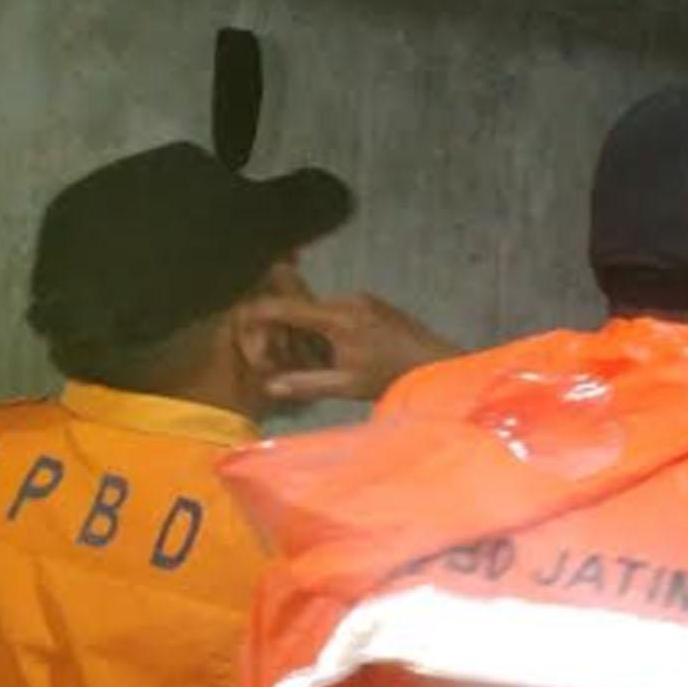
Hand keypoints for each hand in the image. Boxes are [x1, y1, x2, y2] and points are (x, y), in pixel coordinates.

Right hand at [237, 293, 458, 402]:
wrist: (441, 364)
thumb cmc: (395, 376)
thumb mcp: (347, 385)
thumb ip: (305, 384)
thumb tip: (268, 387)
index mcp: (337, 317)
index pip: (284, 307)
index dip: (258, 319)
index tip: (246, 333)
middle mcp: (347, 299)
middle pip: (298, 310)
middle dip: (284, 335)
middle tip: (282, 364)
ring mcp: (362, 299)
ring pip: (317, 312)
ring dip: (307, 335)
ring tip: (318, 365)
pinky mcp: (372, 303)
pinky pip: (337, 312)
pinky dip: (327, 331)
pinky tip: (337, 356)